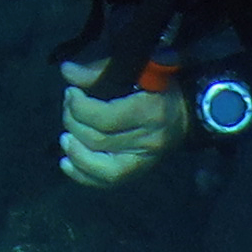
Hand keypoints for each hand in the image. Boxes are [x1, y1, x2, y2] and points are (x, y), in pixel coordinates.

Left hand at [59, 57, 188, 188]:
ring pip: (102, 168)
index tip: (71, 92)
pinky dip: (83, 175)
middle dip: (74, 123)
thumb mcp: (136, 69)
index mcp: (149, 112)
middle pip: (99, 141)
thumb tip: (66, 71)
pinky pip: (109, 182)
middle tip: (68, 106)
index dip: (79, 107)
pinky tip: (66, 163)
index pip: (105, 118)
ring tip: (65, 137)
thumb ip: (100, 70)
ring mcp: (144, 162)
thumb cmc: (157, 86)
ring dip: (76, 152)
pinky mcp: (138, 173)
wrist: (187, 113)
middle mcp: (148, 141)